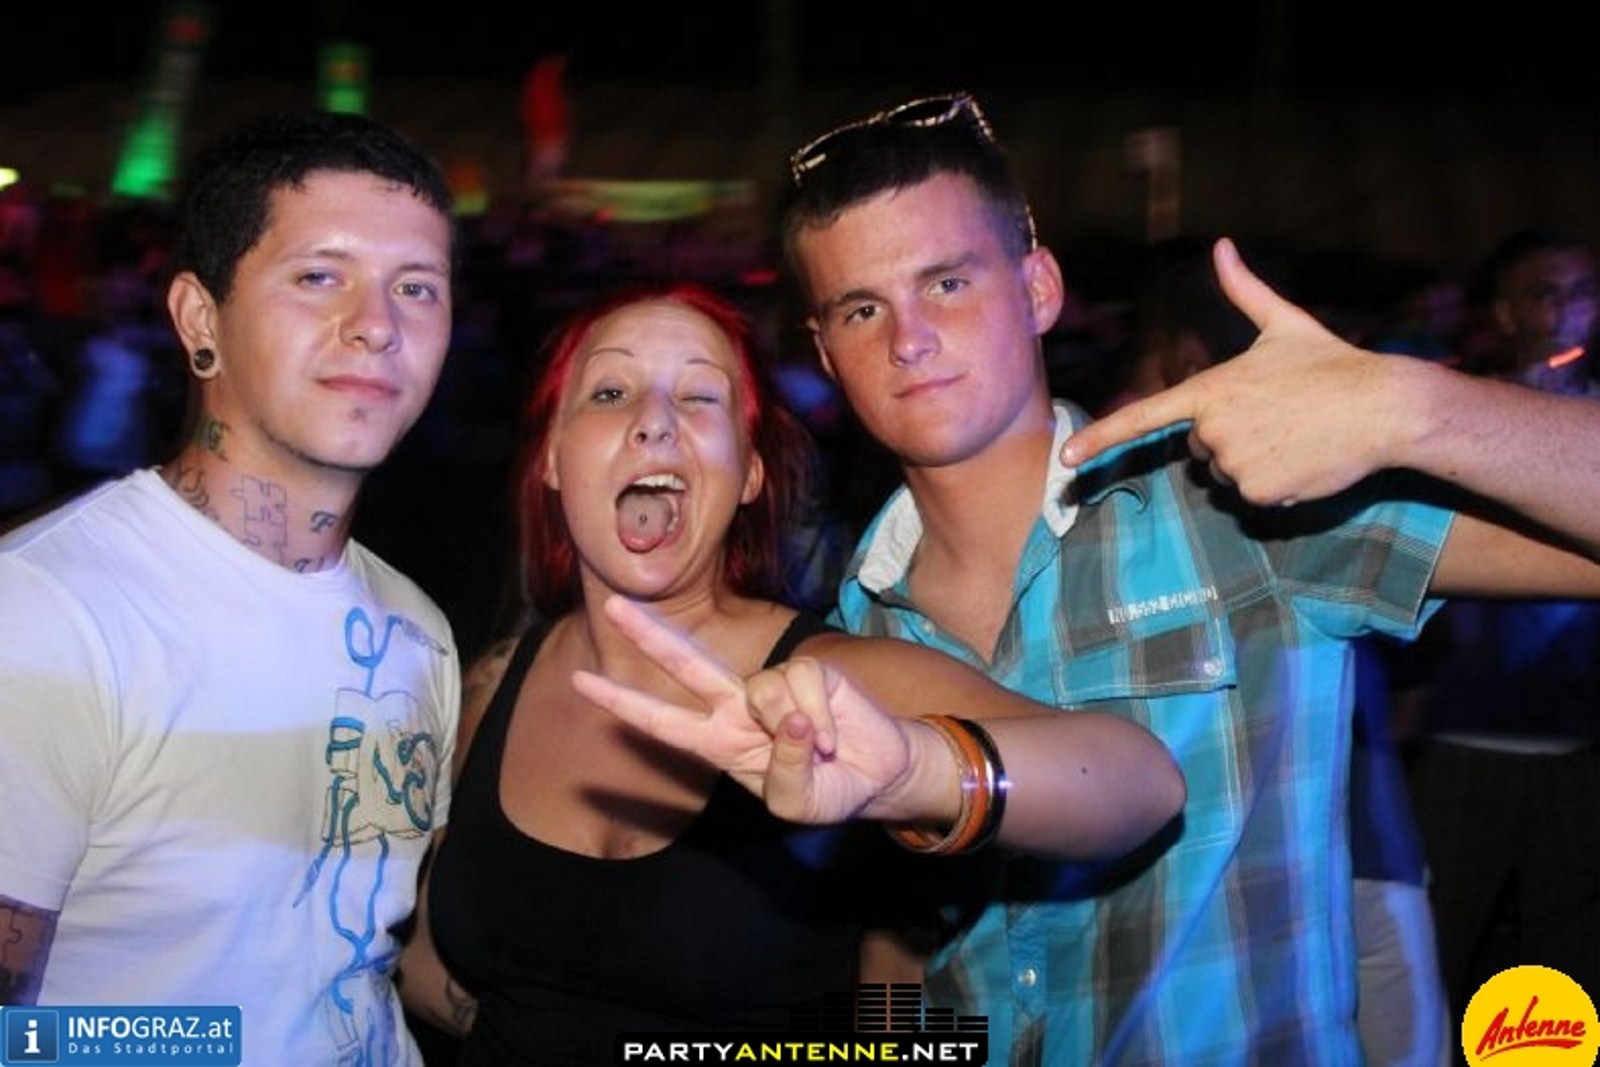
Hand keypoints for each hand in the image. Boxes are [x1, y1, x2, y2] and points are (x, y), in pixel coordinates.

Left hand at [570, 596, 913, 823]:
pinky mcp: (809, 670)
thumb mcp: (797, 804)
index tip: (580, 682)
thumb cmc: (830, 790)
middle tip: (611, 605)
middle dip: (649, 634)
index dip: (623, 703)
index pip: (663, 721)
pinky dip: (822, 719)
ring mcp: (771, 685)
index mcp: (720, 743)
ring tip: (820, 751)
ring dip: (796, 730)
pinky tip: (834, 737)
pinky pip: (804, 685)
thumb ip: (783, 771)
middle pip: (687, 662)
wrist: (880, 773)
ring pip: (764, 689)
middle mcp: (737, 707)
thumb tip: (785, 717)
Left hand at [1060, 237, 1402, 505]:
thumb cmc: (1333, 363)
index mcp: (1210, 389)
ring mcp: (1236, 463)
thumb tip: (1222, 245)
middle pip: (1200, 448)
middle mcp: (1214, 429)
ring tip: (1295, 435)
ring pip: (1225, 475)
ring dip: (1253, 462)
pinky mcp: (1261, 493)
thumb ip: (1244, 290)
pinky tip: (1304, 459)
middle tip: (1278, 415)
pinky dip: (1275, 485)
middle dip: (1230, 437)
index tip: (1066, 459)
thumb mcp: (1284, 324)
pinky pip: (1252, 497)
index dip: (1101, 439)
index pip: (1143, 417)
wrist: (1386, 407)